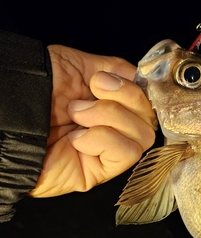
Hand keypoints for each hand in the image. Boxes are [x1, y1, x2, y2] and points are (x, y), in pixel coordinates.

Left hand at [30, 45, 156, 196]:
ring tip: (77, 115)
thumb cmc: (33, 90)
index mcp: (111, 103)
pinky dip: (103, 139)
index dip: (136, 87)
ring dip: (109, 118)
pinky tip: (76, 138)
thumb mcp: (76, 64)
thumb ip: (112, 67)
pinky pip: (126, 154)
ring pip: (143, 136)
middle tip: (91, 93)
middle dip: (123, 99)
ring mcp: (108, 151)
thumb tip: (137, 74)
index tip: (106, 79)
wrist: (8, 115)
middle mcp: (114, 128)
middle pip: (149, 118)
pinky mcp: (100, 172)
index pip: (146, 99)